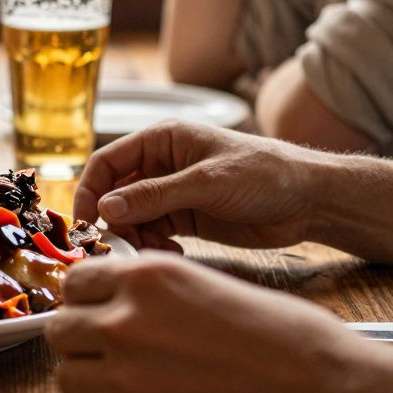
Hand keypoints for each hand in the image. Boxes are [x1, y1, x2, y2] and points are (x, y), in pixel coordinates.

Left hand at [46, 253, 376, 392]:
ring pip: (68, 377)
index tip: (98, 309)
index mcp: (146, 278)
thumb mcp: (208, 284)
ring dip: (93, 378)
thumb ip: (153, 290)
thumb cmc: (285, 338)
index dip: (86, 298)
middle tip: (109, 348)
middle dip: (80, 338)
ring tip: (132, 380)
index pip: (74, 283)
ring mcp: (126, 378)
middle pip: (59, 329)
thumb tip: (116, 298)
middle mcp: (125, 323)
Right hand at [73, 121, 324, 251]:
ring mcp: (172, 193)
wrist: (308, 201)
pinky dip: (154, 245)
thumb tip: (106, 208)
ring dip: (135, 236)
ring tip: (155, 250)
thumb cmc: (263, 174)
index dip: (90, 190)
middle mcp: (161, 165)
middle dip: (112, 219)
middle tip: (119, 245)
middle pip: (115, 193)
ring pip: (131, 217)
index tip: (84, 221)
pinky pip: (153, 232)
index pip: (108, 162)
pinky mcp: (185, 218)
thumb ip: (155, 196)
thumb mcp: (206, 182)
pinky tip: (173, 252)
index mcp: (162, 140)